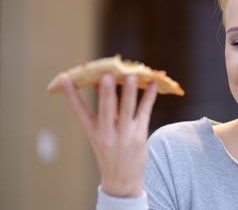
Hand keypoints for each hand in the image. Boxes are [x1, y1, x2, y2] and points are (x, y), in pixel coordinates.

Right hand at [59, 73, 157, 197]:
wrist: (123, 180)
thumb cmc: (110, 152)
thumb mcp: (100, 135)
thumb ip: (104, 112)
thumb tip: (104, 84)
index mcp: (92, 132)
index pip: (79, 110)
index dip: (71, 94)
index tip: (64, 77)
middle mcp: (107, 134)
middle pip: (106, 109)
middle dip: (106, 92)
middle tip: (106, 76)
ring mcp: (124, 135)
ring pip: (127, 109)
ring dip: (130, 91)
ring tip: (133, 75)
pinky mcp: (140, 135)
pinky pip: (144, 112)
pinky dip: (149, 97)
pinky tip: (153, 84)